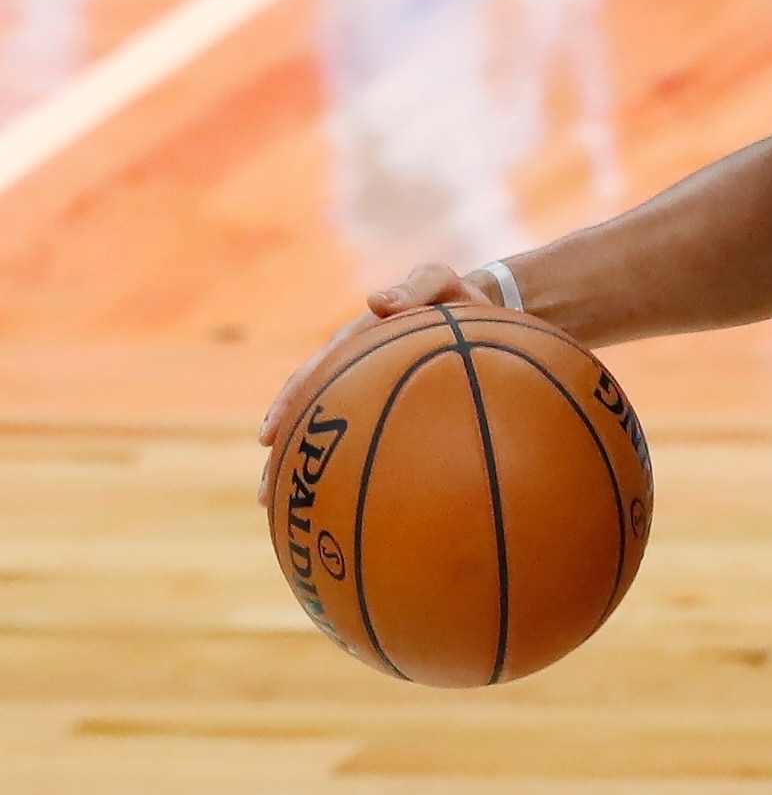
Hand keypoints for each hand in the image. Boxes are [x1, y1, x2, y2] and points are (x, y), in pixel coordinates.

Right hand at [256, 262, 497, 505]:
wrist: (482, 310)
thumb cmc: (458, 298)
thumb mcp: (440, 283)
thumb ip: (416, 286)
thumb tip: (376, 302)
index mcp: (354, 345)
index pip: (313, 378)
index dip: (289, 405)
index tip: (268, 436)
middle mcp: (354, 372)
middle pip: (311, 417)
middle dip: (287, 456)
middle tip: (267, 494)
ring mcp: (372, 392)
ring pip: (334, 436)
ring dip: (310, 471)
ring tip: (293, 512)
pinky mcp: (395, 409)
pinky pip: (373, 443)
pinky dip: (358, 471)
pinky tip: (354, 508)